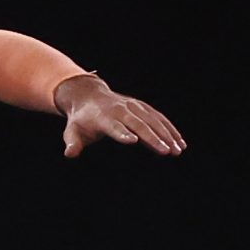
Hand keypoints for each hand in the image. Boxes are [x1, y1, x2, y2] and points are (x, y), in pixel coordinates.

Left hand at [54, 76, 186, 158]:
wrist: (88, 95)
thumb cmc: (80, 120)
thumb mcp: (72, 131)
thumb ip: (72, 142)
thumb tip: (69, 154)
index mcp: (103, 117)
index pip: (114, 126)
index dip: (123, 133)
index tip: (134, 141)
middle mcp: (121, 110)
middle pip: (139, 124)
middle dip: (153, 138)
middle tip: (166, 152)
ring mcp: (134, 106)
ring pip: (153, 120)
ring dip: (167, 135)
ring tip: (178, 150)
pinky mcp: (142, 107)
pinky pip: (158, 118)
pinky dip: (170, 129)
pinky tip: (180, 142)